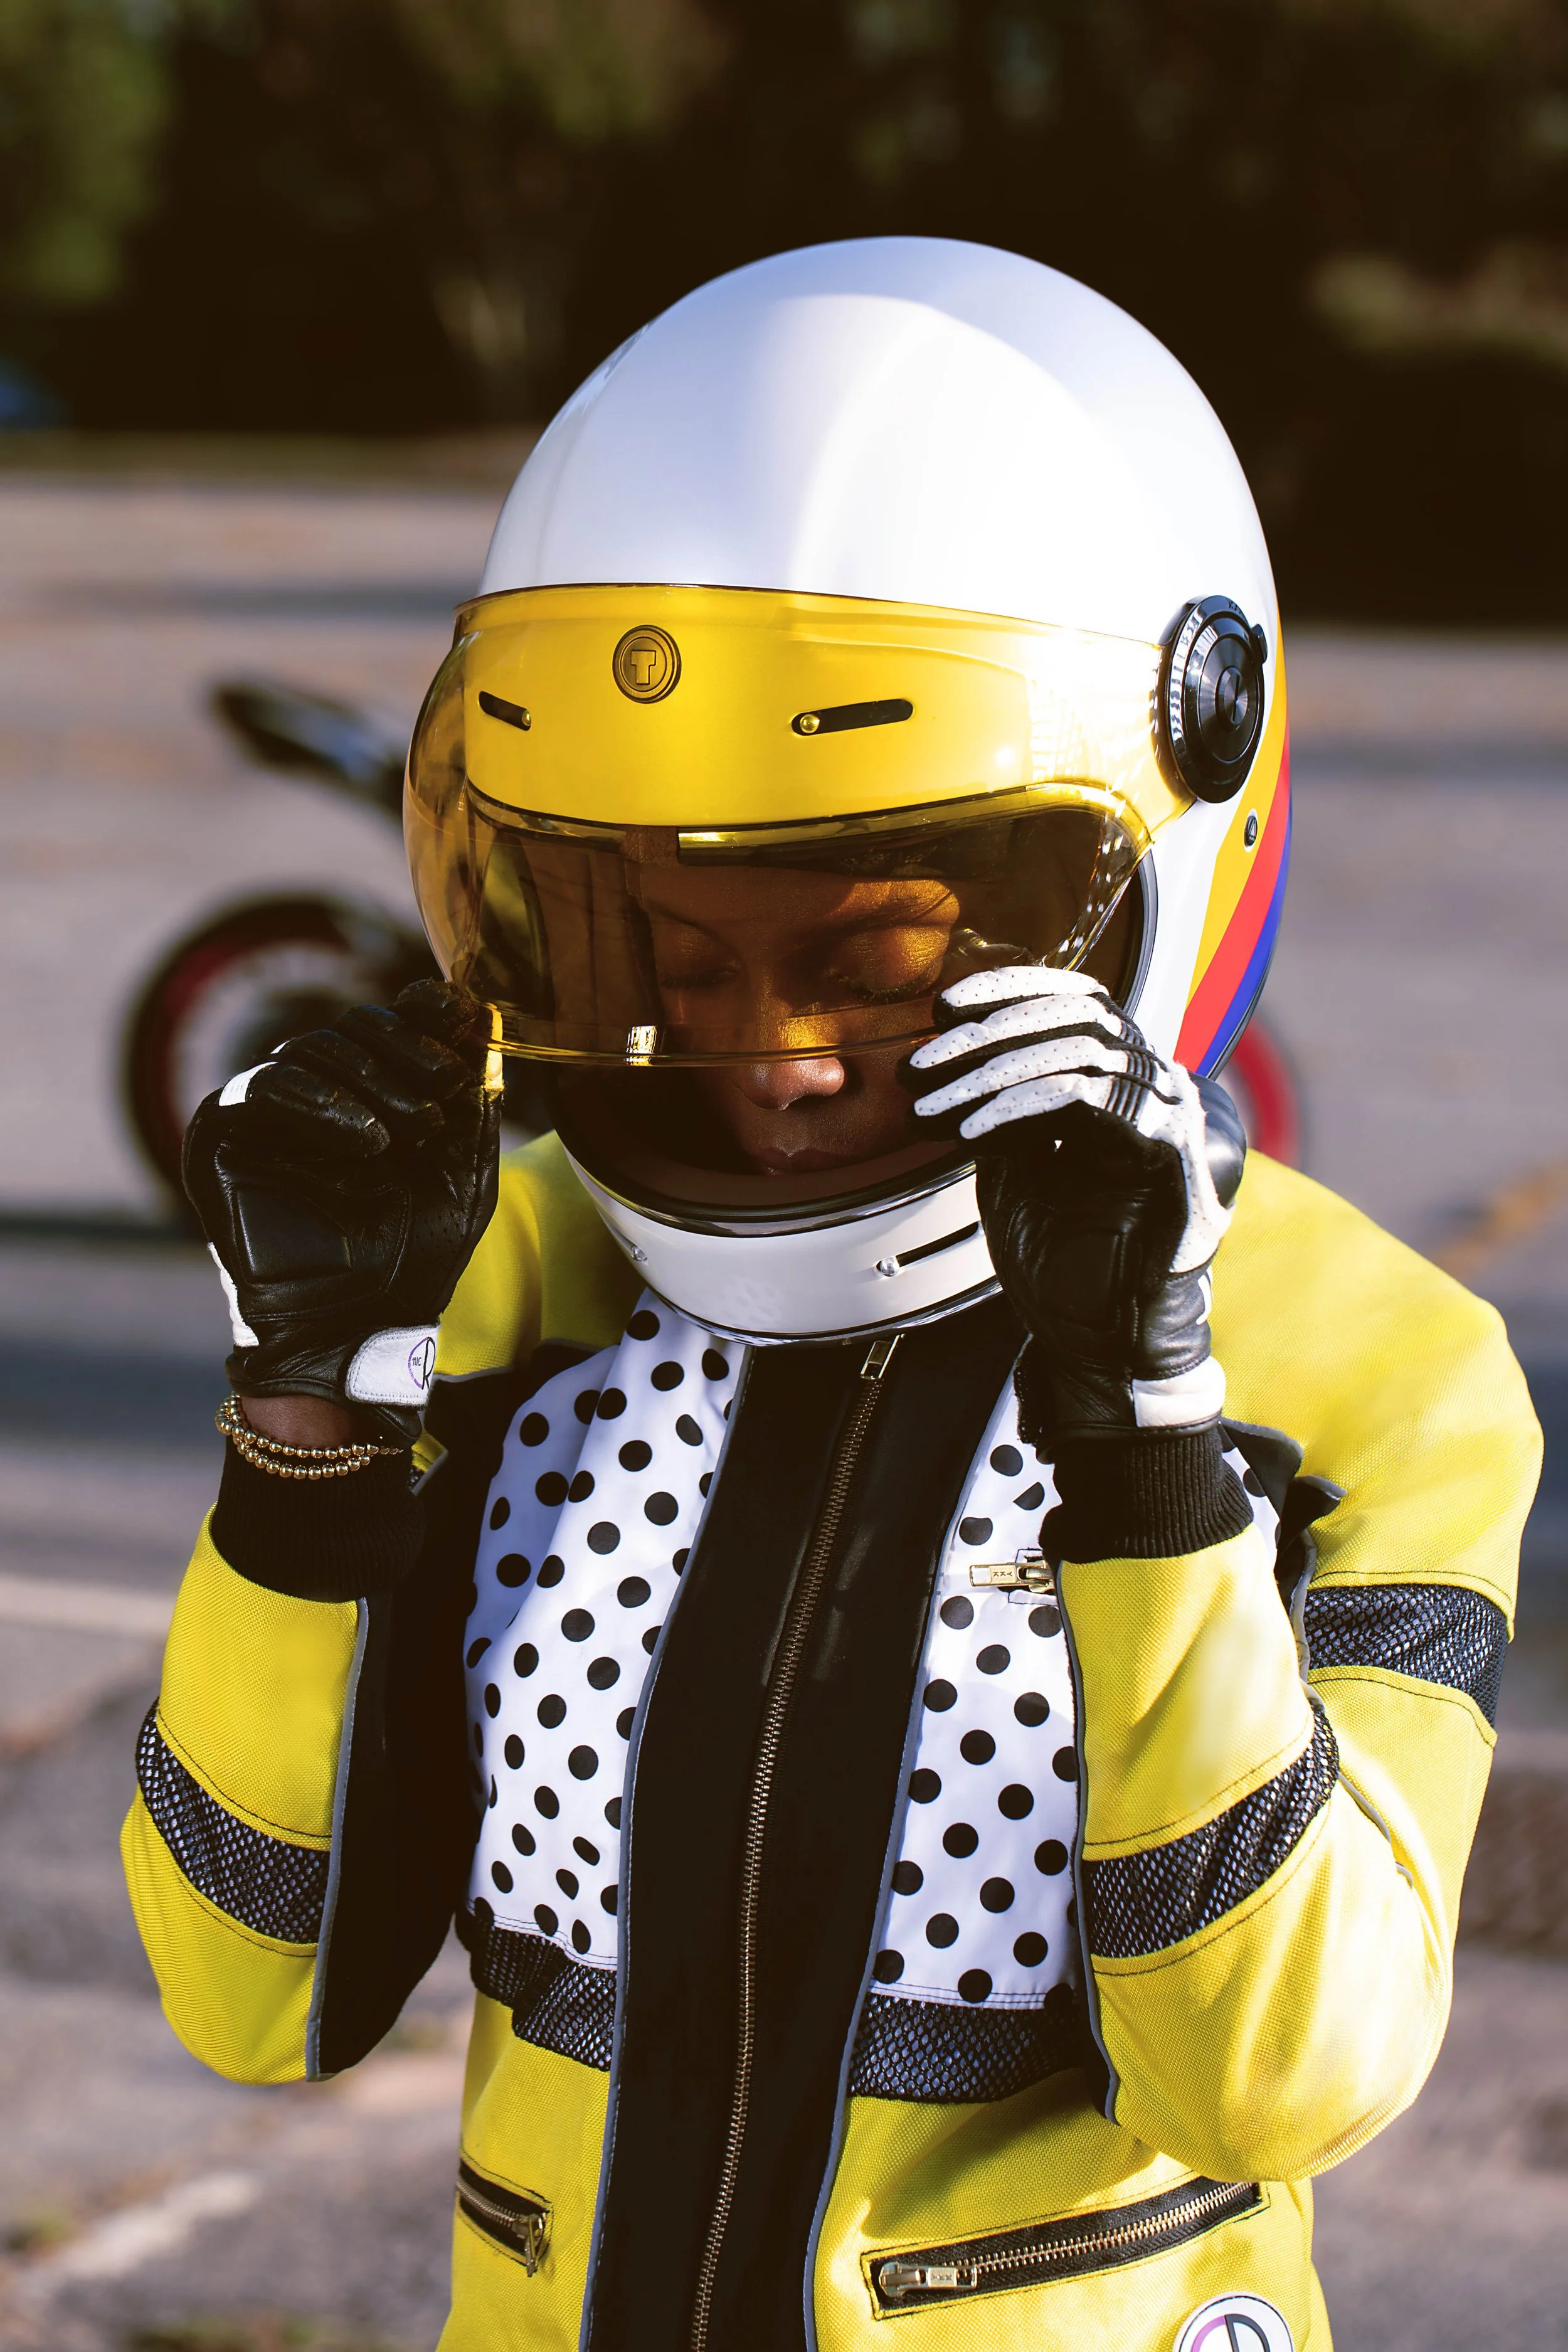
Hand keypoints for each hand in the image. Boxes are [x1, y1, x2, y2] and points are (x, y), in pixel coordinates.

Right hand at [183, 981, 501, 1446]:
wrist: (363, 1325)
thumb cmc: (416, 1254)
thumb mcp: (464, 1162)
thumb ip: (469, 1089)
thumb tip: (473, 1007)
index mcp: (370, 1094)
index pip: (388, 1022)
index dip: (423, 1012)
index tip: (461, 1016)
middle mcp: (316, 1094)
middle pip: (352, 1026)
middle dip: (407, 1052)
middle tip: (445, 1093)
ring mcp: (266, 1111)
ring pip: (312, 1048)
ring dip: (373, 1082)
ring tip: (415, 1131)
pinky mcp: (222, 1133)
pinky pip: (265, 1086)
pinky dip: (321, 1102)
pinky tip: (367, 1141)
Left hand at [907, 968, 1244, 1450]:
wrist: (1100, 1341)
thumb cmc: (1063, 1259)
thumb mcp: (1016, 1163)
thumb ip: (1003, 1104)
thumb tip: (951, 1050)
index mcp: (1125, 1084)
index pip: (1080, 1001)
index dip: (1015, 989)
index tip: (946, 1003)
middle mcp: (1157, 1090)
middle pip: (1080, 1017)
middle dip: (988, 1032)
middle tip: (922, 1060)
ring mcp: (1173, 1117)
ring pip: (1083, 1052)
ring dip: (992, 1071)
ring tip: (930, 1099)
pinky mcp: (1173, 1154)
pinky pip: (1094, 1100)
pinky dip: (1024, 1105)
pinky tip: (971, 1130)